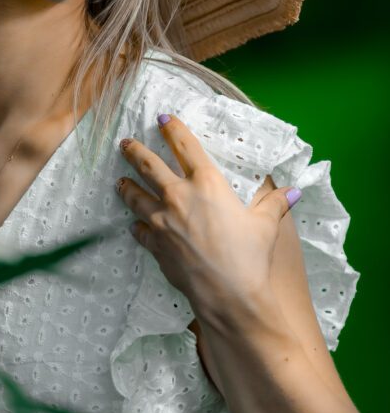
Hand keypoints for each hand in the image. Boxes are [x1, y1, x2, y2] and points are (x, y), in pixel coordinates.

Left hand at [115, 113, 301, 315]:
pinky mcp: (155, 244)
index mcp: (207, 184)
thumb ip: (274, 203)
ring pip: (135, 196)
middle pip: (149, 166)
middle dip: (135, 152)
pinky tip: (135, 226)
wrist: (228, 294)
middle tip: (125, 143)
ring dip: (127, 187)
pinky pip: (140, 230)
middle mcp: (179, 196)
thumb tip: (293, 191)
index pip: (186, 147)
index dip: (173, 129)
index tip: (162, 118)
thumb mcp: (265, 224)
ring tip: (120, 181)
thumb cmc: (249, 256)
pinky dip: (137, 227)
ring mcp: (162, 220)